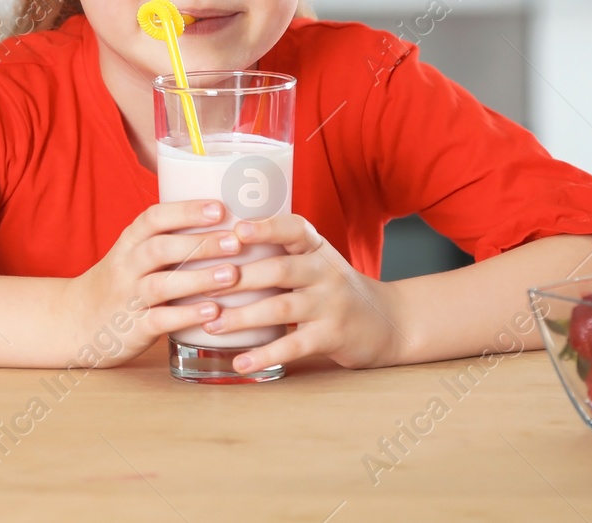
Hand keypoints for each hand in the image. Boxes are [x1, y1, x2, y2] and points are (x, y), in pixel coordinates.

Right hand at [64, 200, 247, 368]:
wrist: (75, 320)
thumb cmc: (121, 282)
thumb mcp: (133, 253)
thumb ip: (168, 239)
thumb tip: (226, 223)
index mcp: (129, 242)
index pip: (154, 218)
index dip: (186, 211)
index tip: (220, 208)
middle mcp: (126, 266)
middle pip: (160, 248)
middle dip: (200, 243)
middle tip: (236, 241)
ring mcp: (127, 297)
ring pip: (161, 284)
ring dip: (198, 278)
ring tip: (232, 274)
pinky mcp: (131, 328)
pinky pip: (159, 320)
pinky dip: (187, 315)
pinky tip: (214, 312)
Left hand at [198, 213, 406, 372]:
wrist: (388, 322)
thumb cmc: (335, 289)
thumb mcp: (316, 262)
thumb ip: (280, 254)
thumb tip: (217, 247)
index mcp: (317, 249)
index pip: (294, 228)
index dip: (266, 228)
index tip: (237, 230)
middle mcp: (325, 273)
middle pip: (279, 269)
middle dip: (239, 277)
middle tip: (203, 284)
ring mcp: (331, 305)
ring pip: (281, 308)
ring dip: (242, 317)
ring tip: (211, 325)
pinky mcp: (332, 337)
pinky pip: (294, 346)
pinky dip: (264, 355)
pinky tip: (239, 362)